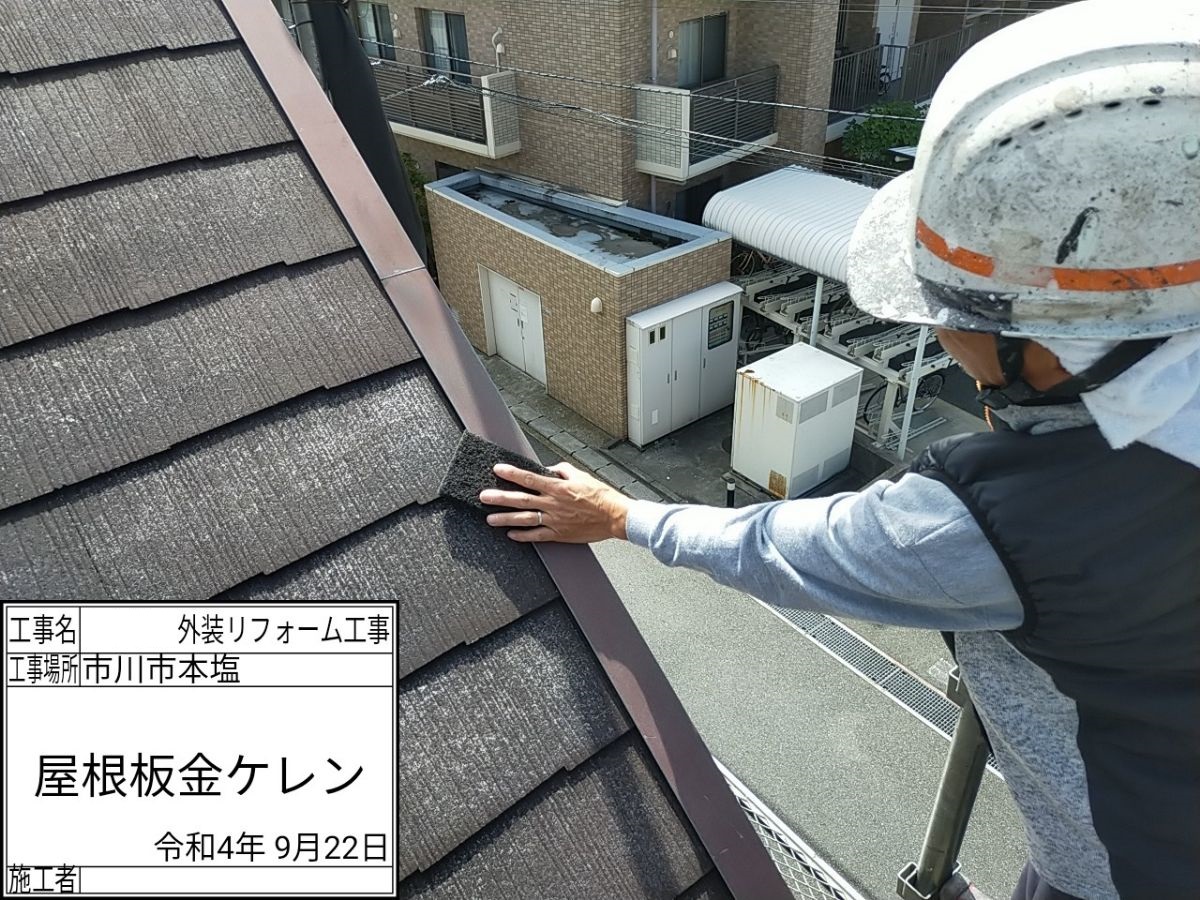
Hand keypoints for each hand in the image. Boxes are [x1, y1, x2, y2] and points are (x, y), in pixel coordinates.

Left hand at [479, 461, 631, 542]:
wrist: (616, 517)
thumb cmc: (601, 496)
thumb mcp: (582, 475)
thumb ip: (562, 470)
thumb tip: (549, 469)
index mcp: (558, 488)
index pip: (529, 478)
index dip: (512, 473)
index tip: (497, 469)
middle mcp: (553, 504)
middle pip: (521, 500)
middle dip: (500, 497)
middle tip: (484, 496)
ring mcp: (555, 521)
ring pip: (525, 519)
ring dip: (505, 519)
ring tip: (490, 518)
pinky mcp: (560, 534)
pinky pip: (537, 536)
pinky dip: (523, 536)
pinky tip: (511, 534)